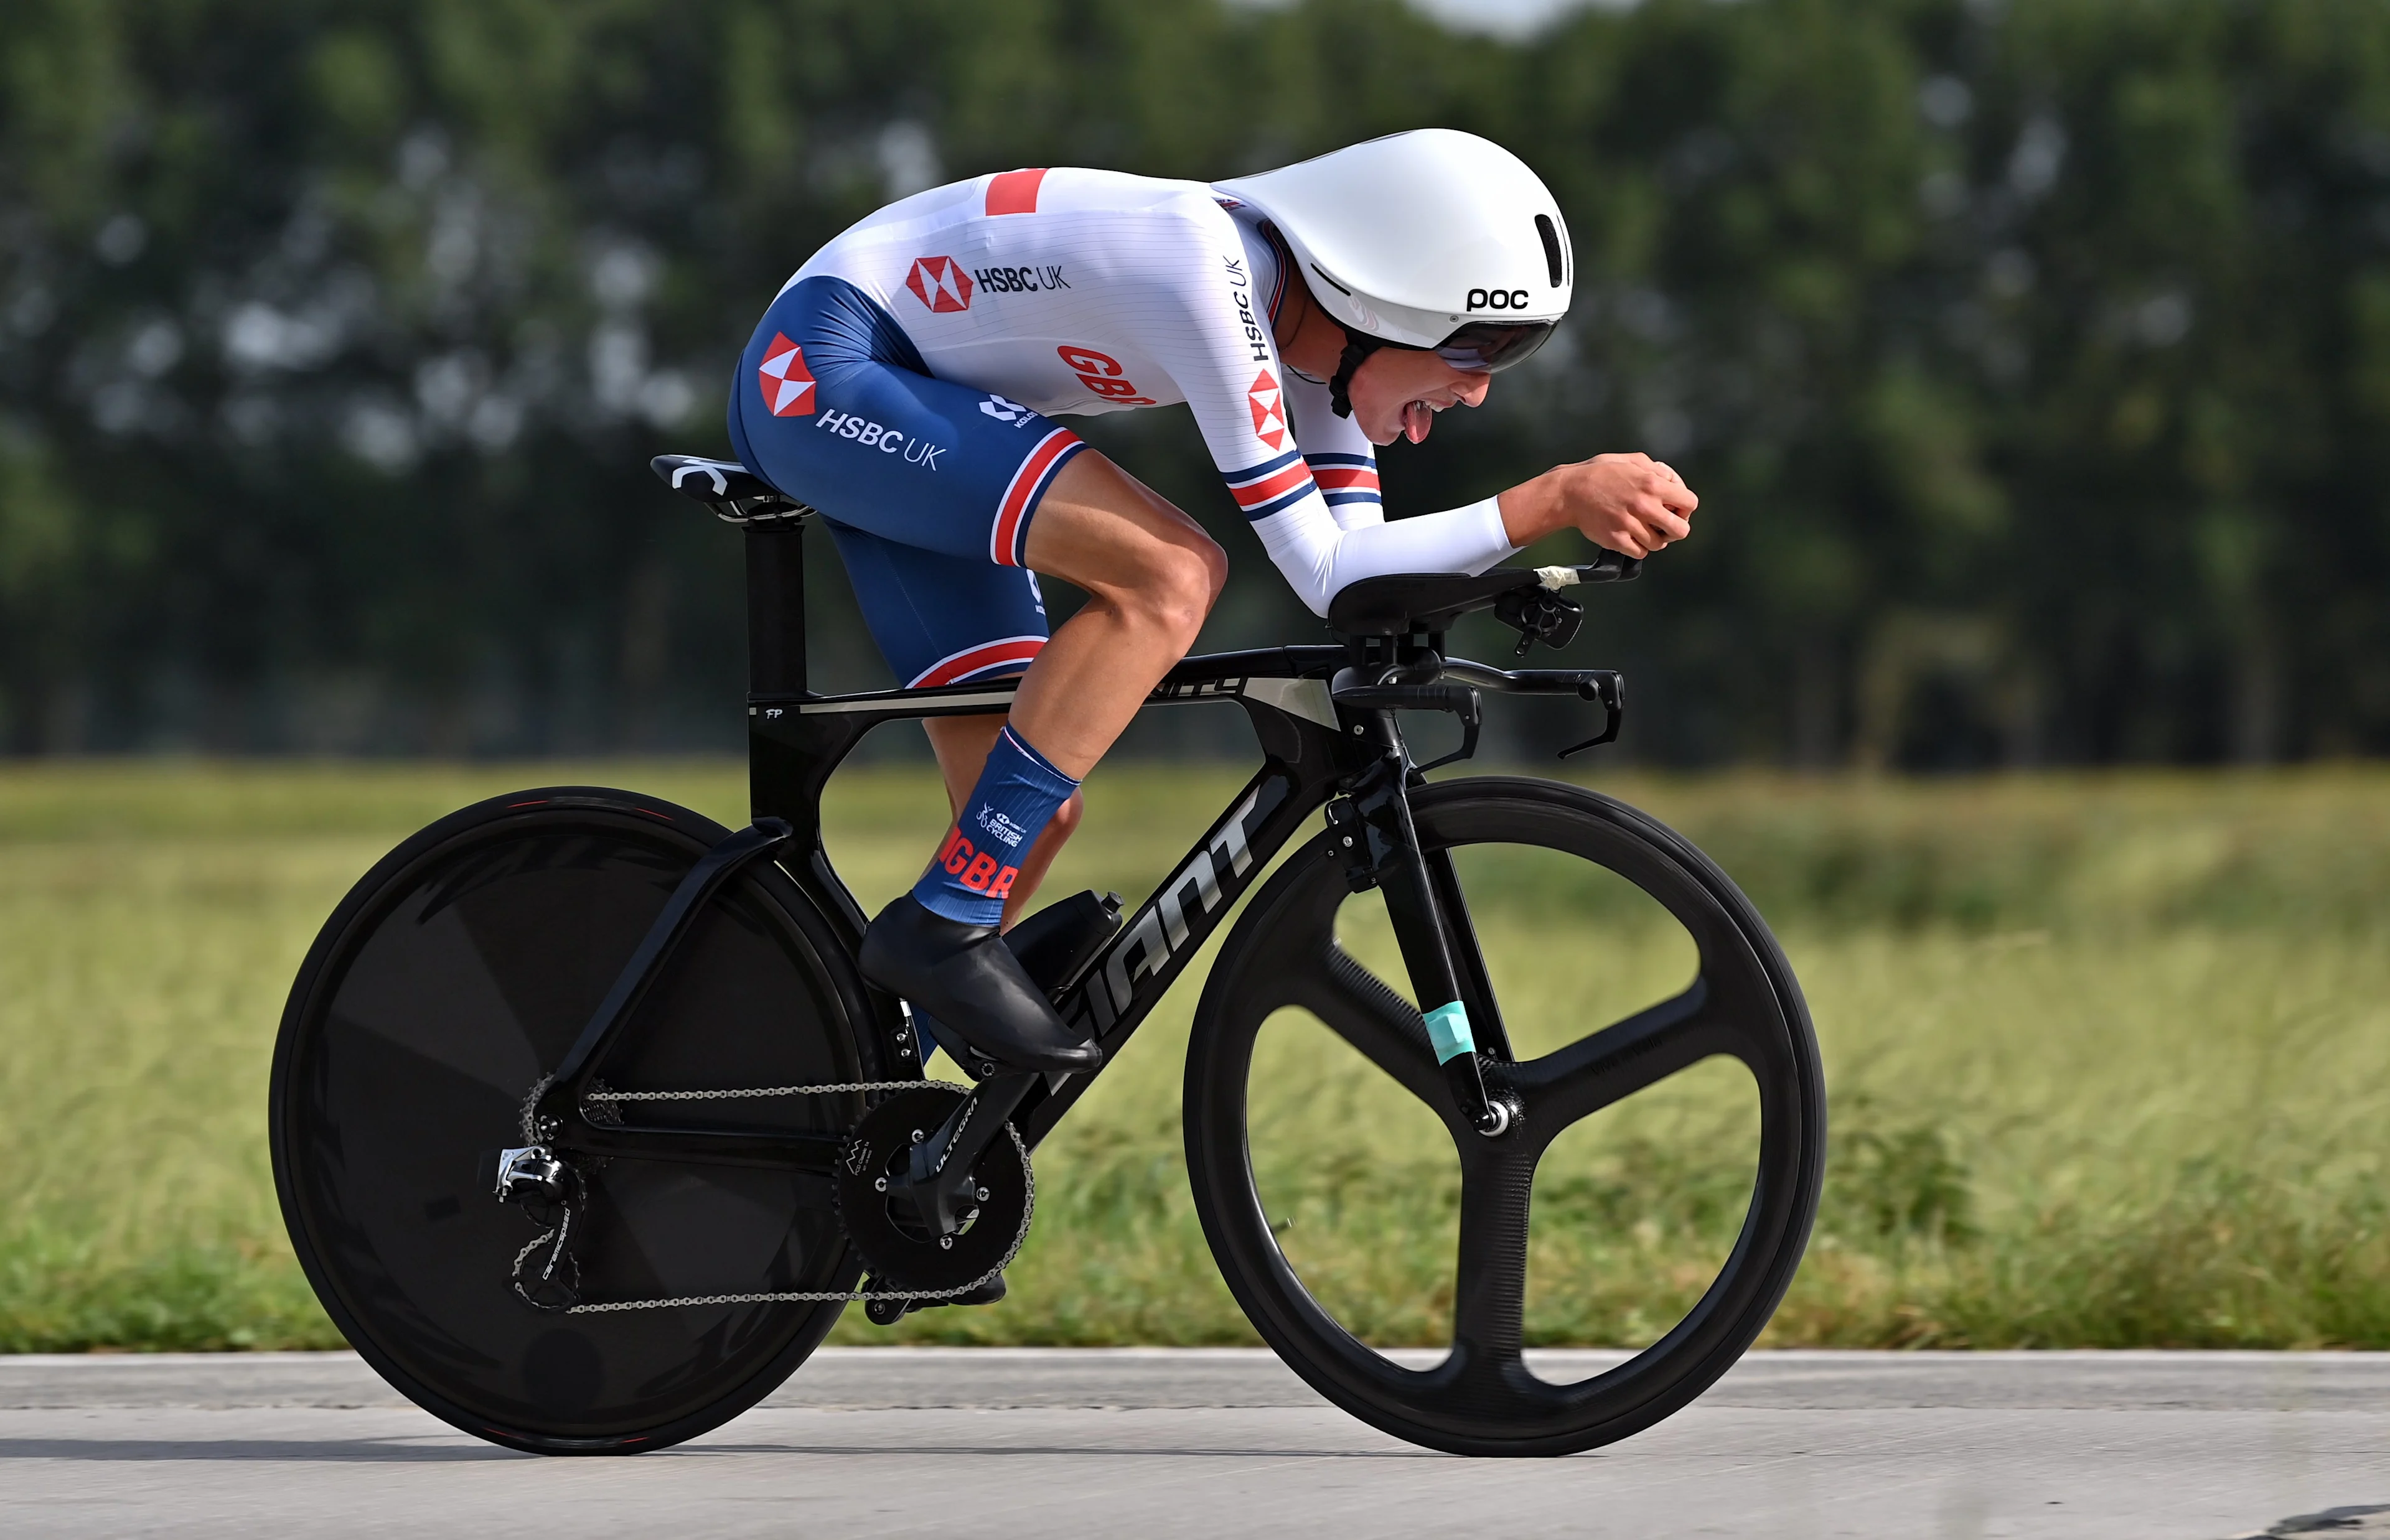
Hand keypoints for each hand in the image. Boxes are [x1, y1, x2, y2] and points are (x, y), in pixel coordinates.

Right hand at [1498, 453, 1697, 558]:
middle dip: (1675, 529)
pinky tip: (1630, 536)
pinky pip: (1640, 552)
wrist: (1570, 491)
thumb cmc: (1600, 473)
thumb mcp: (1631, 461)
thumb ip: (1657, 471)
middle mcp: (1644, 505)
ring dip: (1654, 538)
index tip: (1675, 509)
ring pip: (1659, 544)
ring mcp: (1630, 525)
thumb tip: (1674, 484)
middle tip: (1664, 525)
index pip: (1690, 503)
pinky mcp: (1616, 540)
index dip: (1685, 508)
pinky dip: (1638, 547)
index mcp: (1652, 484)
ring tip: (1642, 529)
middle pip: (1681, 530)